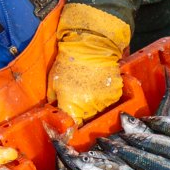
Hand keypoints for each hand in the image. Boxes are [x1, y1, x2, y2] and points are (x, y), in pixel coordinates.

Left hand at [48, 3, 130, 122]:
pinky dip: (104, 95)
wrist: (91, 43)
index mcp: (72, 106)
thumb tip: (57, 107)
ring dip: (94, 104)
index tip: (70, 120)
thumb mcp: (54, 80)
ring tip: (89, 88)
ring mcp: (104, 100)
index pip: (72, 125)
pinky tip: (98, 83)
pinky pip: (109, 100)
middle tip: (78, 99)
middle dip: (82, 112)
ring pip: (99, 110)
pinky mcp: (115, 92)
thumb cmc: (69, 59)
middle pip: (87, 119)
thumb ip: (55, 98)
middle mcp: (90, 107)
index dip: (71, 123)